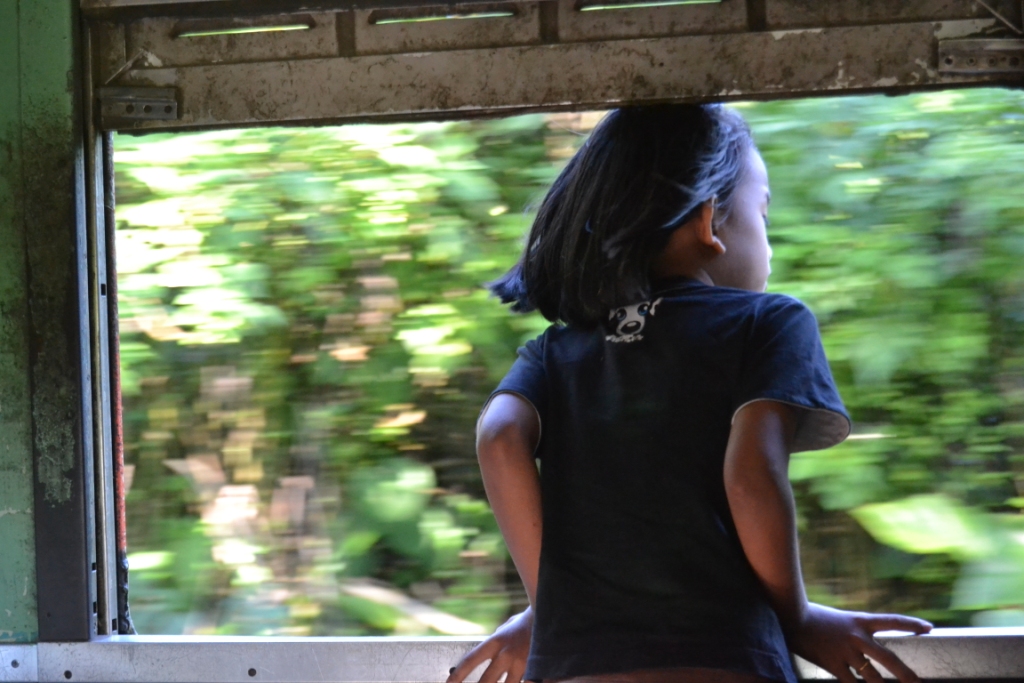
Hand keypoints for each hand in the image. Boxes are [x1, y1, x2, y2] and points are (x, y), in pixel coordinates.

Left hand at [447, 608, 532, 682]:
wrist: (550, 616)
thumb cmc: (525, 622)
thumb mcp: (505, 628)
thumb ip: (495, 642)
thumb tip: (483, 656)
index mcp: (495, 642)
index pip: (471, 660)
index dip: (458, 675)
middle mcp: (506, 654)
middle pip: (486, 681)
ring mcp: (522, 664)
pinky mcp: (536, 670)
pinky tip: (522, 682)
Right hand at [788, 603, 932, 682]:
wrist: (792, 616)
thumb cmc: (813, 616)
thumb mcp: (839, 620)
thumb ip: (854, 633)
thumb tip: (866, 650)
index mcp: (860, 621)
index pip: (892, 621)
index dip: (911, 624)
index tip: (929, 628)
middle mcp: (857, 637)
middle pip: (889, 659)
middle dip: (906, 674)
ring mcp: (846, 652)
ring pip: (873, 678)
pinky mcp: (833, 664)